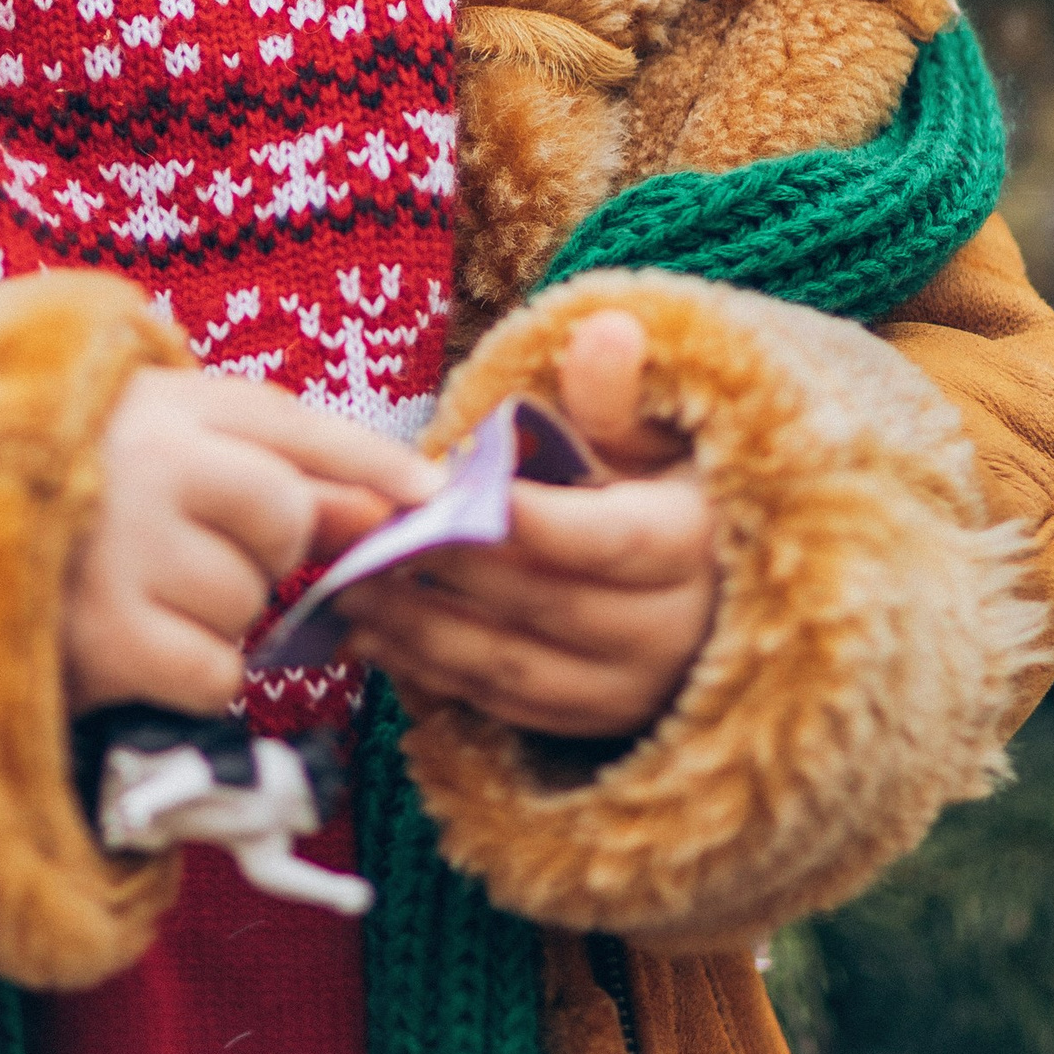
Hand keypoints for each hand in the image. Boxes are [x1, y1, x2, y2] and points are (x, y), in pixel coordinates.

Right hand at [64, 370, 438, 715]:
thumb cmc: (59, 491)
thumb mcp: (155, 442)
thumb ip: (272, 461)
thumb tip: (395, 507)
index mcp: (154, 399)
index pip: (289, 421)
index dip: (368, 463)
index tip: (431, 499)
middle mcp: (147, 463)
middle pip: (284, 518)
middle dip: (260, 548)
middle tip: (185, 548)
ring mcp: (126, 551)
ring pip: (249, 602)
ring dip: (214, 614)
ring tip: (134, 591)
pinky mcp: (106, 639)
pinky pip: (215, 672)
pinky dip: (191, 674)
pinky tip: (133, 643)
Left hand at [337, 310, 717, 742]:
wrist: (704, 581)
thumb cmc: (659, 483)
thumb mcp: (651, 431)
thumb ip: (614, 393)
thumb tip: (606, 331)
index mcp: (689, 545)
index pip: (610, 541)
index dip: (535, 522)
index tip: (454, 493)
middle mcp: (670, 630)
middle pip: (548, 603)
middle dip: (451, 569)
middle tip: (369, 533)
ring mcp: (629, 689)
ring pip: (516, 666)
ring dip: (424, 630)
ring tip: (348, 588)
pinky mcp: (589, 722)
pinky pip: (505, 707)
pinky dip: (436, 675)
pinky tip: (374, 637)